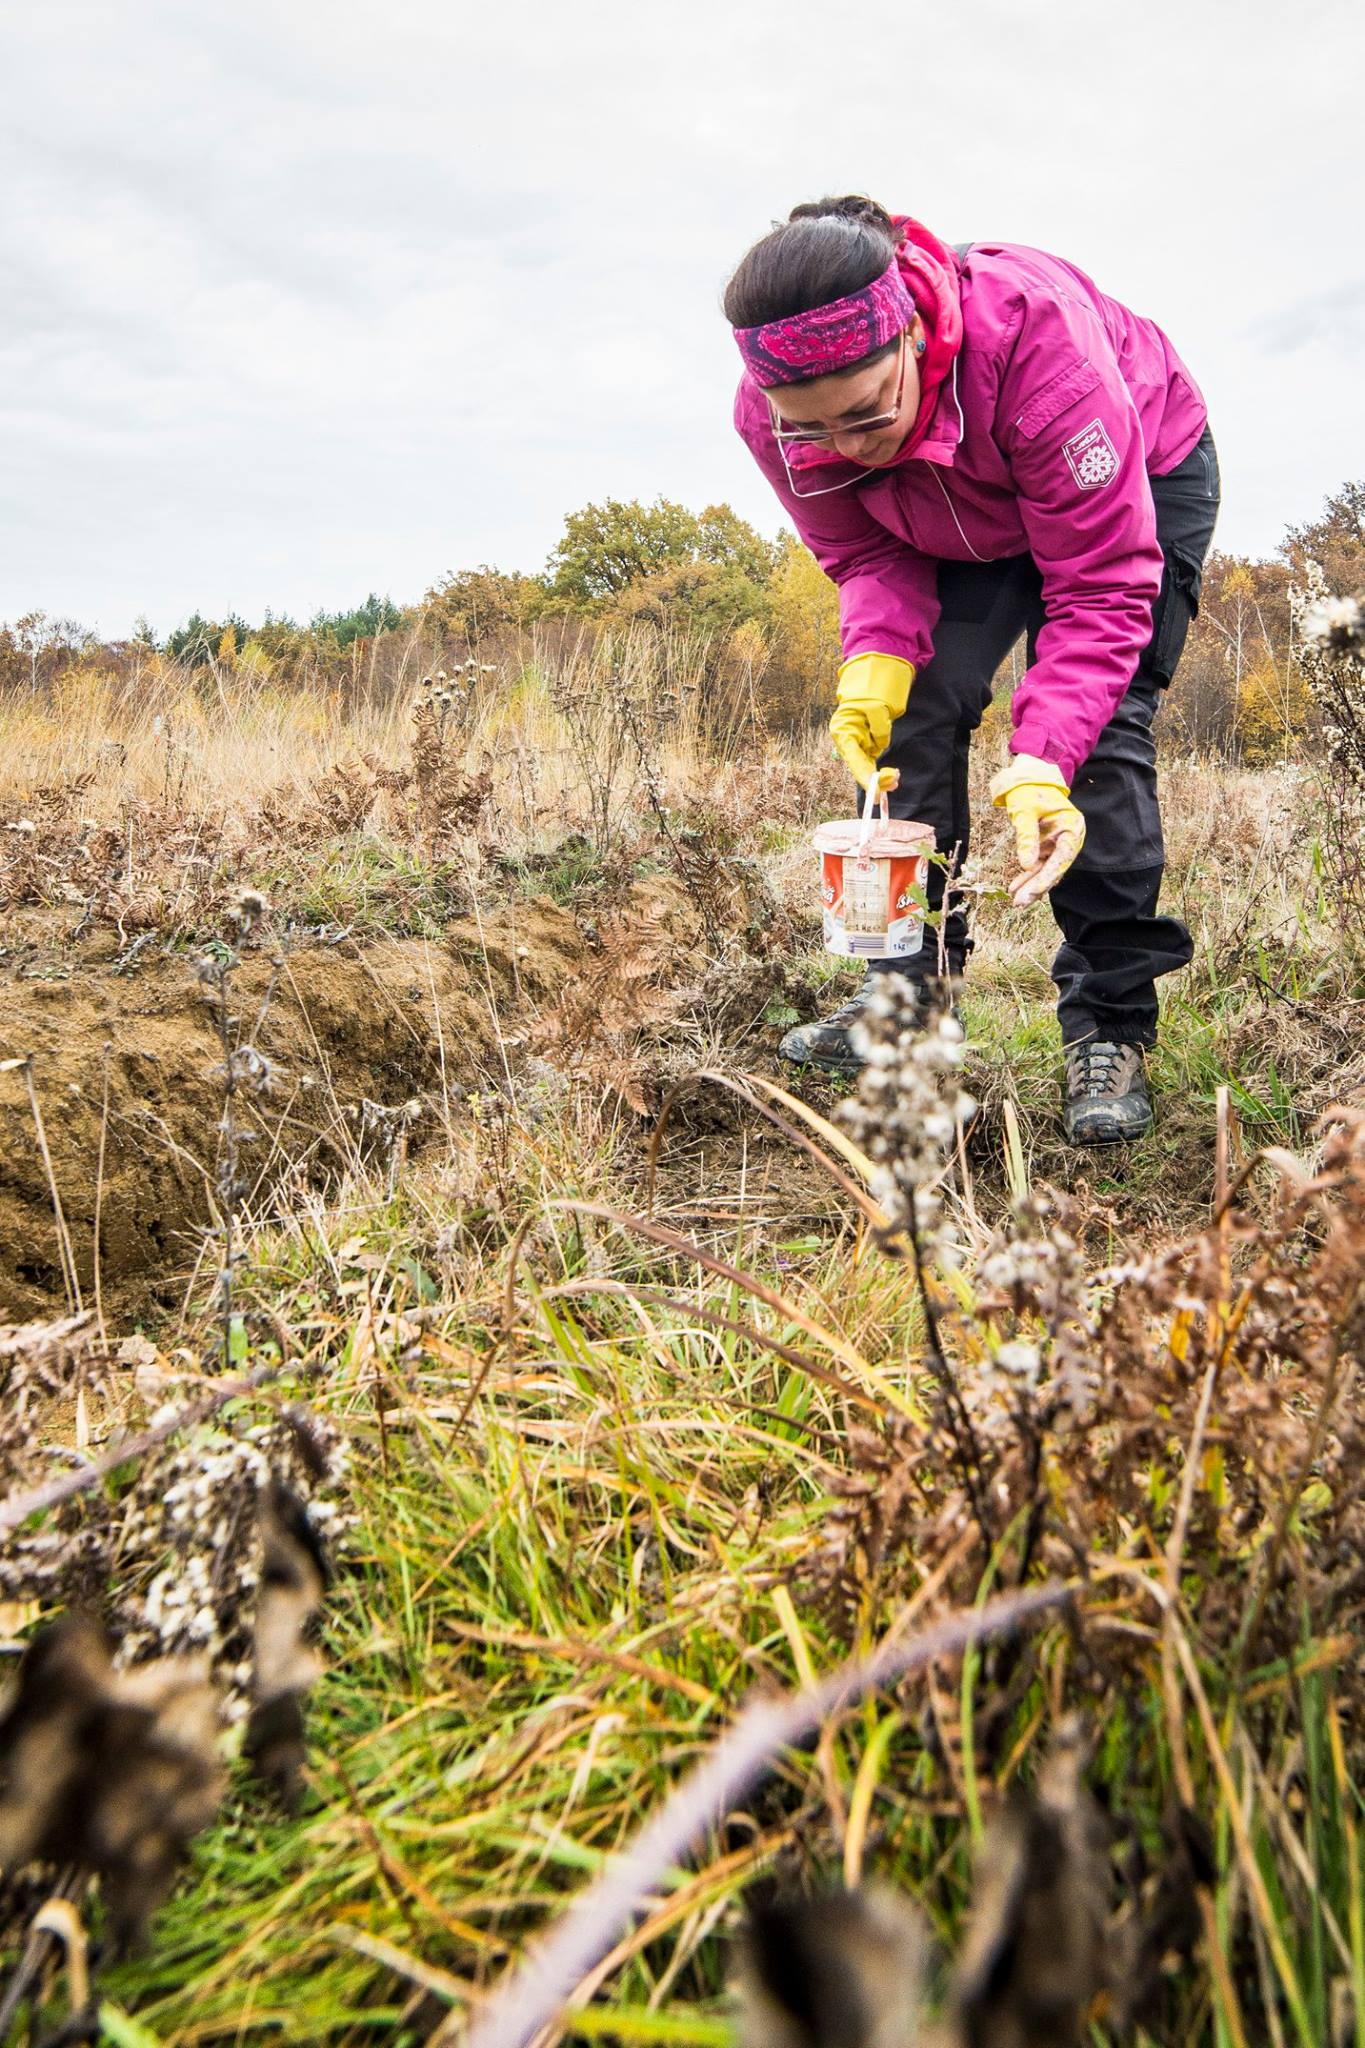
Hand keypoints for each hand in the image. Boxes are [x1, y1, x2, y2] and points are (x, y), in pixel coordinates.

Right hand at [828, 652, 913, 789]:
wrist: (873, 678)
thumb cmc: (870, 690)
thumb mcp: (876, 706)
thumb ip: (880, 728)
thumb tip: (881, 745)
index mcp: (843, 731)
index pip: (853, 759)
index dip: (864, 776)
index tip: (874, 790)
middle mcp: (848, 741)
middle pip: (859, 766)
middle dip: (874, 779)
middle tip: (893, 782)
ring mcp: (857, 744)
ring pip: (867, 766)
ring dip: (881, 776)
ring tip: (895, 777)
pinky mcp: (867, 744)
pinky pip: (873, 762)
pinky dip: (882, 771)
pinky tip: (893, 775)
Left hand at [989, 754, 1085, 907]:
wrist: (1028, 780)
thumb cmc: (1029, 791)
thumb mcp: (1025, 812)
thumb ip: (1026, 837)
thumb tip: (1026, 865)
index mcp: (1072, 828)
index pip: (1062, 858)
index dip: (1047, 877)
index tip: (1033, 891)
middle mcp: (1069, 839)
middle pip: (1055, 868)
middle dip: (1037, 886)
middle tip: (1020, 902)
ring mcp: (1057, 844)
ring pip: (1046, 870)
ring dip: (1031, 885)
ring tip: (1016, 900)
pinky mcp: (1047, 848)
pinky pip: (1038, 866)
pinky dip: (1027, 877)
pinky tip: (1015, 888)